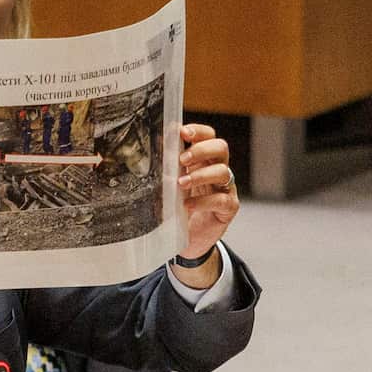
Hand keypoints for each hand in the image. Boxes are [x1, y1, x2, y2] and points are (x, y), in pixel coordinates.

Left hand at [174, 123, 238, 283]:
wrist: (189, 240)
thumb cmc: (177, 208)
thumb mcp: (168, 187)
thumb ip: (163, 171)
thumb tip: (144, 154)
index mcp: (202, 160)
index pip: (208, 137)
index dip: (198, 132)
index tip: (182, 132)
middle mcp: (217, 170)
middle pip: (221, 148)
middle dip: (201, 150)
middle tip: (182, 160)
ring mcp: (225, 189)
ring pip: (223, 172)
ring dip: (200, 175)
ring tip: (181, 184)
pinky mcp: (228, 208)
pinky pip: (222, 200)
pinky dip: (203, 201)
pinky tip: (187, 206)